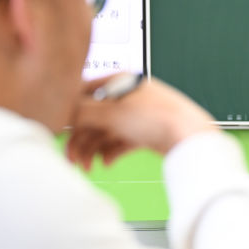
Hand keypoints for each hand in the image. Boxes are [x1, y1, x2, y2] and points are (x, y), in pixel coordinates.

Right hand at [67, 75, 217, 169]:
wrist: (191, 138)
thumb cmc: (158, 117)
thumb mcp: (111, 112)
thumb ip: (81, 112)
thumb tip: (59, 113)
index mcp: (119, 81)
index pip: (83, 95)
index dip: (69, 114)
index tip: (58, 132)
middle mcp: (127, 96)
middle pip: (93, 118)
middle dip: (80, 140)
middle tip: (72, 159)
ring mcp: (137, 116)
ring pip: (105, 133)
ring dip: (92, 150)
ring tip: (88, 167)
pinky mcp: (146, 134)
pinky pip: (120, 143)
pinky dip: (110, 153)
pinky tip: (106, 164)